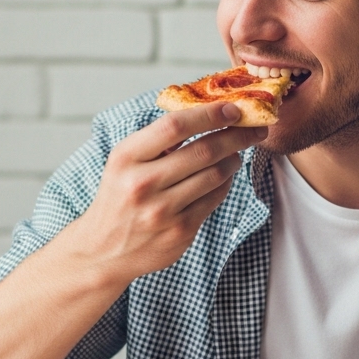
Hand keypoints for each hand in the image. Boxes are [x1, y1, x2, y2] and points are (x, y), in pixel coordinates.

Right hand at [66, 103, 266, 283]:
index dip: (210, 114)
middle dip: (237, 135)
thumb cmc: (119, 195)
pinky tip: (224, 176)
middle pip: (203, 150)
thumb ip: (158, 139)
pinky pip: (215, 199)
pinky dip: (225, 183)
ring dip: (234, 159)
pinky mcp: (180, 231)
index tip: (233, 109)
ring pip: (215, 175)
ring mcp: (162, 211)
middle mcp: (142, 183)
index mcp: (126, 157)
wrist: (103, 249)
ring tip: (236, 153)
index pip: (175, 126)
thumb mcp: (125, 161)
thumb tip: (208, 113)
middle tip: (255, 128)